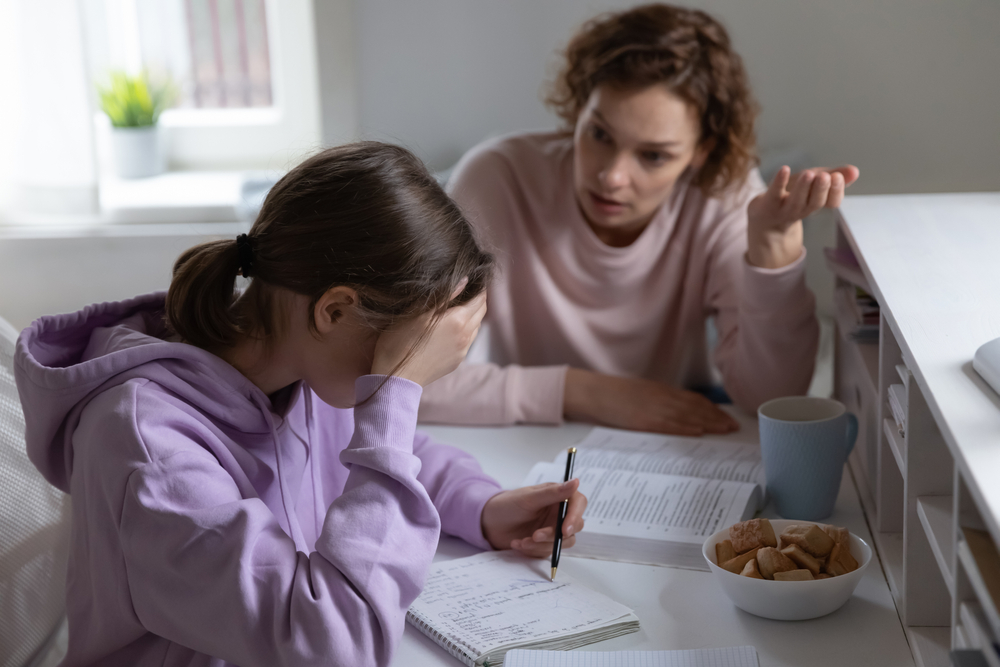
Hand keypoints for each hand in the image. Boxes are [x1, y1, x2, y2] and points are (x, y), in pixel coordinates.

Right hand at [371, 284, 486, 386]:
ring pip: (476, 326)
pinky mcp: (457, 361)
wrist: (397, 378)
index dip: (478, 286)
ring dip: (472, 314)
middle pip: (481, 311)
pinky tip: (451, 327)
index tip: (472, 278)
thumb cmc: (401, 342)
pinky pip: (468, 340)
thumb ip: (444, 294)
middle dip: (477, 298)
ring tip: (458, 306)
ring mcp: (463, 351)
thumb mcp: (418, 312)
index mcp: (458, 320)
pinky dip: (465, 329)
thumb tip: (464, 280)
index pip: (480, 298)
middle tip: (467, 288)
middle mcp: (466, 336)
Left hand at [481, 479, 586, 556]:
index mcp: (558, 496)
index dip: (575, 516)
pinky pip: (548, 551)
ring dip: (542, 544)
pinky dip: (533, 549)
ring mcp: (554, 529)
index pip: (578, 503)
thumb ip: (553, 493)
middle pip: (574, 526)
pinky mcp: (546, 544)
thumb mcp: (529, 498)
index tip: (565, 529)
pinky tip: (518, 543)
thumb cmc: (507, 505)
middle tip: (536, 536)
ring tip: (522, 540)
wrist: (489, 524)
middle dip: (554, 535)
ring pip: (562, 542)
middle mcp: (559, 513)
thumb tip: (576, 481)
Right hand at [563, 368, 738, 435]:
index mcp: (661, 391)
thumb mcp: (641, 394)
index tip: (727, 417)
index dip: (712, 409)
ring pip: (687, 416)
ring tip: (724, 431)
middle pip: (696, 407)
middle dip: (717, 417)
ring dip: (708, 423)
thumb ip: (659, 401)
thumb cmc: (614, 394)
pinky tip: (698, 432)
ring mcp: (654, 408)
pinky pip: (669, 424)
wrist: (593, 391)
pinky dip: (686, 428)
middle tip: (734, 427)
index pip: (694, 399)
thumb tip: (677, 412)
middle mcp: (662, 397)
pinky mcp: (644, 419)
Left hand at [746, 165, 859, 268]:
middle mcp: (802, 209)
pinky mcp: (767, 204)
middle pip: (814, 203)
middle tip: (826, 176)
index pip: (832, 202)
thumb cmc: (792, 197)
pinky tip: (784, 169)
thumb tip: (855, 171)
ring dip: (803, 187)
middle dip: (821, 189)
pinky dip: (779, 182)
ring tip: (810, 173)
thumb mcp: (814, 185)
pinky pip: (773, 194)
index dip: (835, 191)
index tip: (838, 177)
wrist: (763, 219)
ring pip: (796, 201)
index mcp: (816, 204)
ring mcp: (784, 209)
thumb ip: (834, 177)